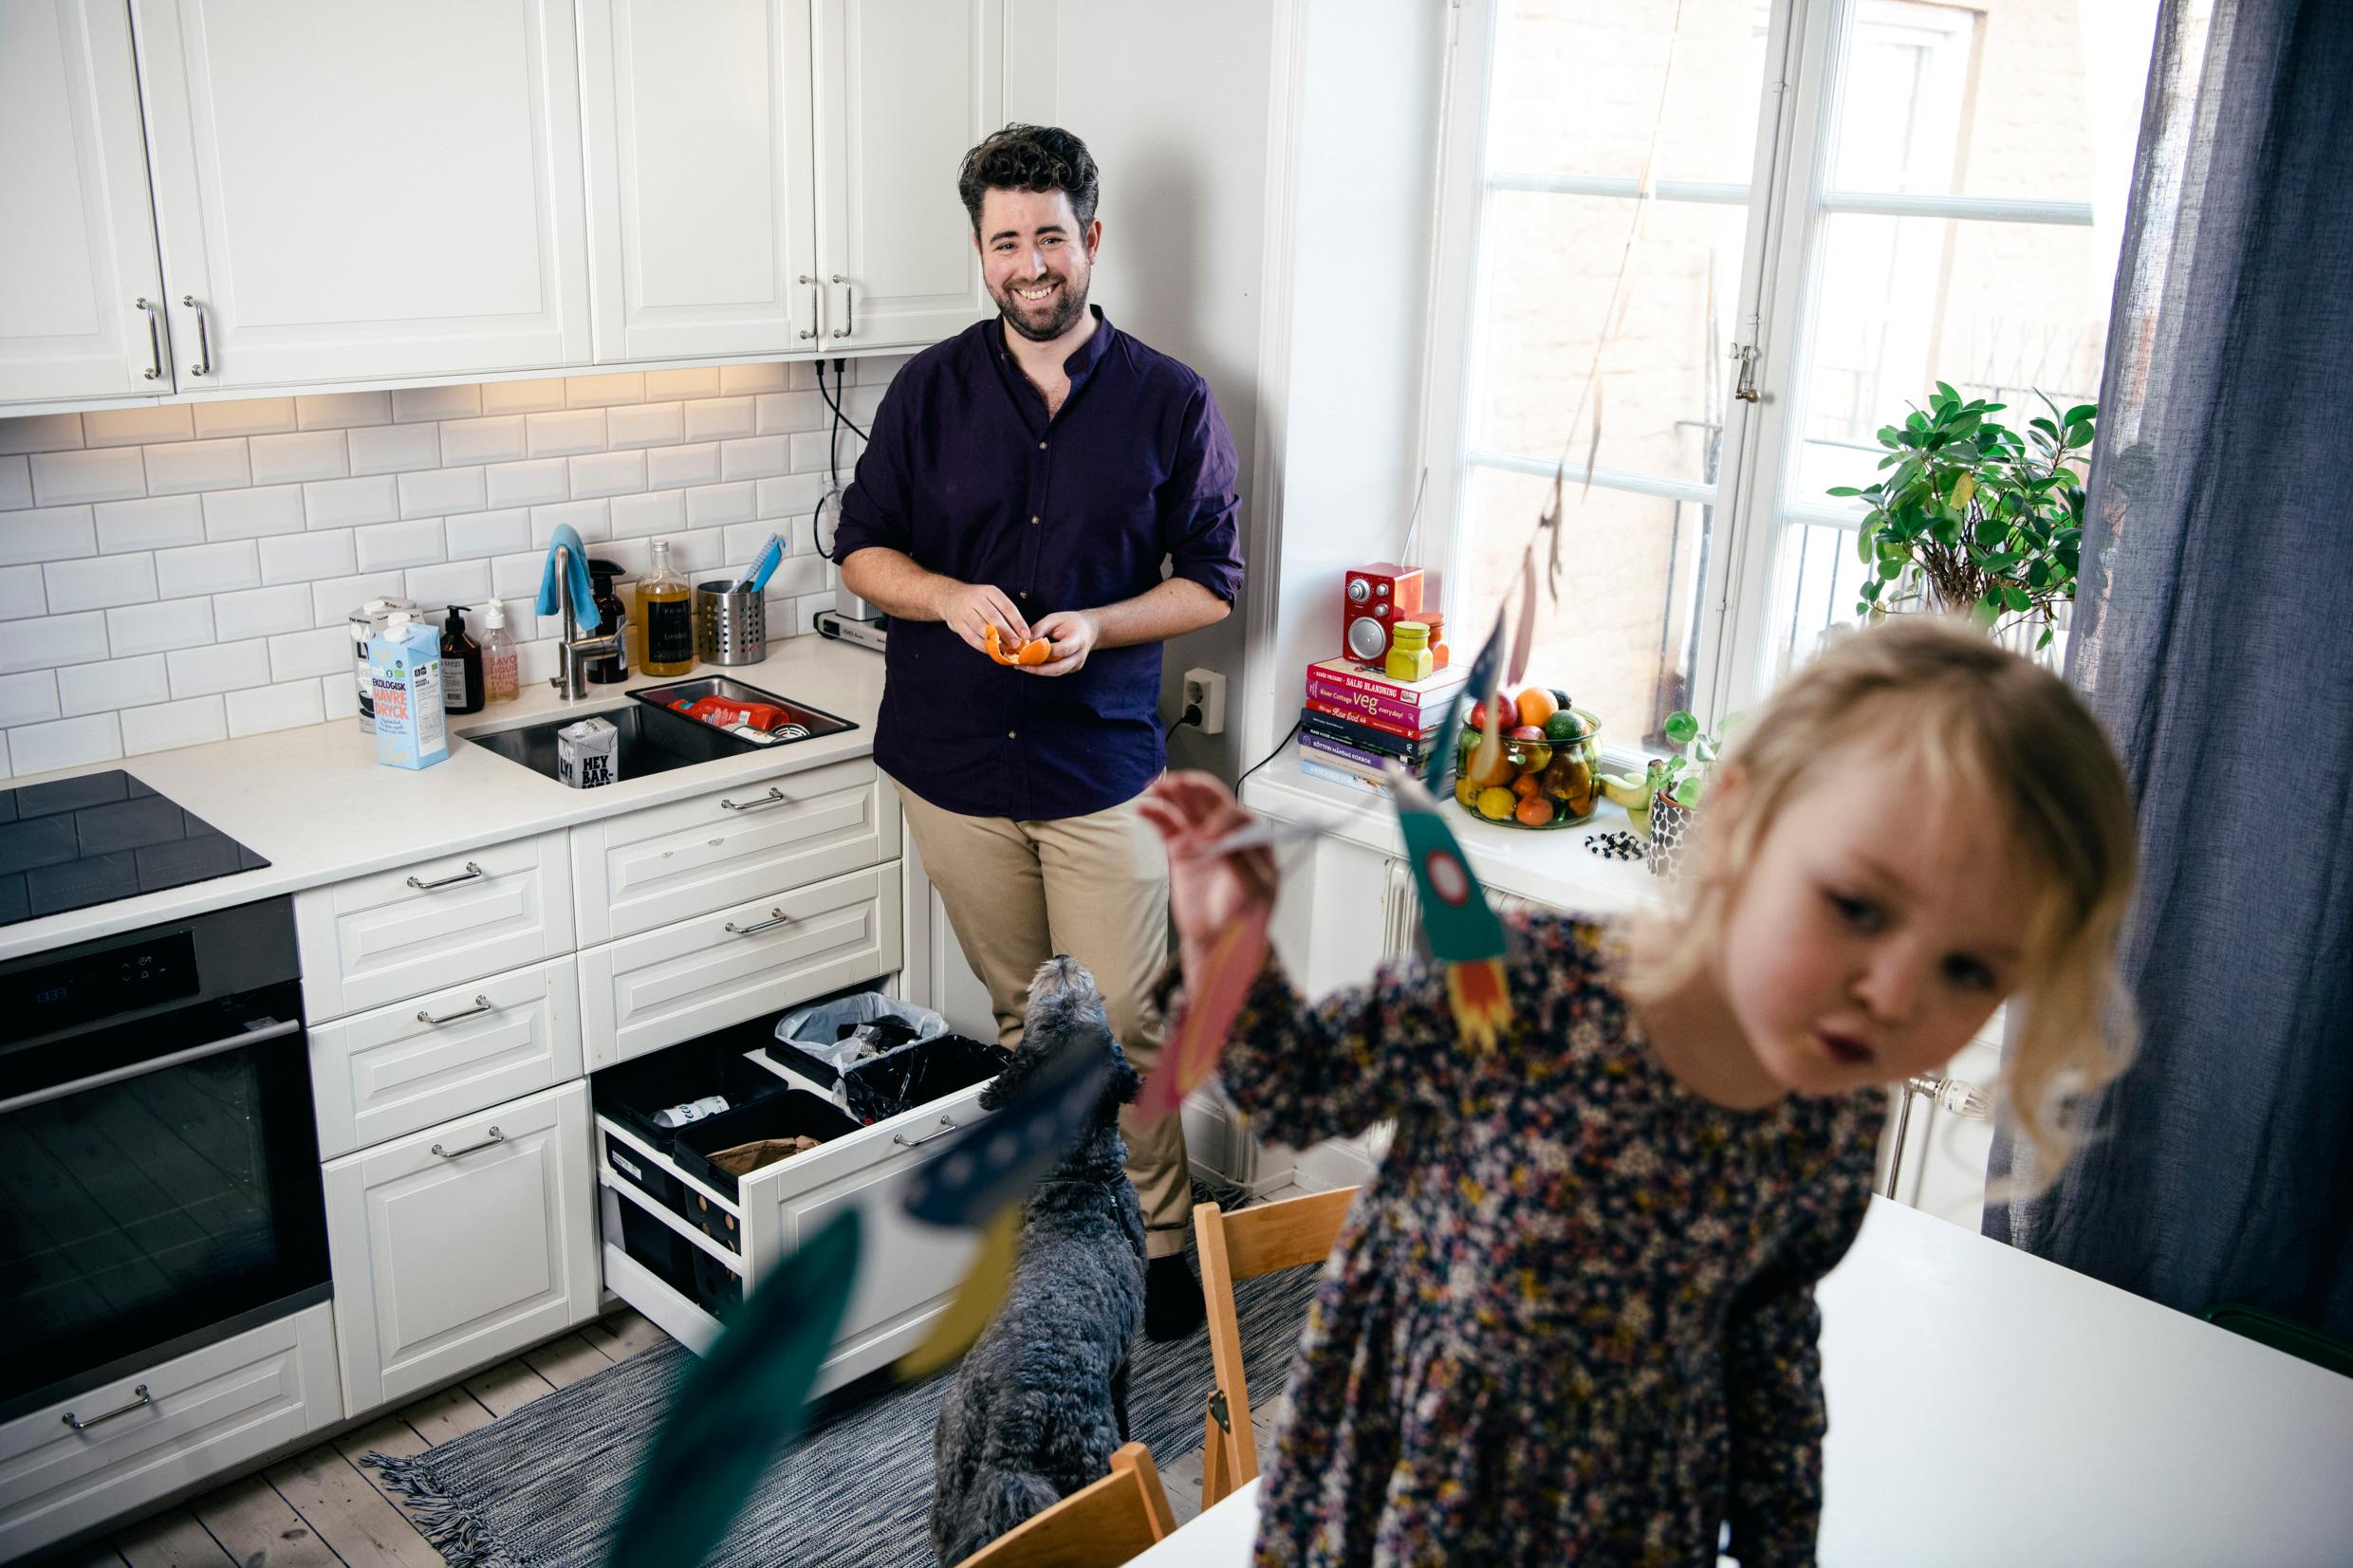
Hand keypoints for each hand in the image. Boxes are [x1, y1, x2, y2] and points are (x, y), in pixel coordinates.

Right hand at [933, 580, 1029, 655]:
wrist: (950, 598)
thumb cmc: (979, 601)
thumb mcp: (992, 599)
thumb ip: (1005, 614)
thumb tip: (1021, 634)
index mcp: (989, 591)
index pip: (1006, 607)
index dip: (1017, 622)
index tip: (1026, 634)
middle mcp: (976, 599)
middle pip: (993, 617)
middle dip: (1007, 632)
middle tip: (1017, 644)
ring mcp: (964, 611)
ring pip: (981, 628)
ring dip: (995, 641)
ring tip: (1005, 650)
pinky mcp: (957, 623)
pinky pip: (970, 637)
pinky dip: (982, 646)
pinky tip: (991, 651)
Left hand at [1023, 609, 1098, 675]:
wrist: (1089, 630)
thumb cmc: (1070, 622)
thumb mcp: (1054, 618)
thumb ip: (1040, 628)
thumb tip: (1025, 642)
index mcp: (1078, 639)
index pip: (1061, 650)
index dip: (1043, 652)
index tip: (1026, 651)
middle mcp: (1079, 655)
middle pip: (1058, 667)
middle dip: (1038, 669)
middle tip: (1020, 666)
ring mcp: (1077, 664)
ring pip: (1056, 672)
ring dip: (1038, 671)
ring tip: (1022, 666)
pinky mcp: (1072, 669)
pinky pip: (1056, 671)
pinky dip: (1043, 670)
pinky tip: (1031, 665)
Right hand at [1136, 771, 1278, 971]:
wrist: (1219, 939)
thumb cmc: (1246, 917)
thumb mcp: (1254, 892)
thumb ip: (1241, 864)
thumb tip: (1224, 842)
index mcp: (1253, 839)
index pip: (1237, 816)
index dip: (1220, 820)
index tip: (1205, 839)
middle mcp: (1227, 833)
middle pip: (1210, 802)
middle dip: (1193, 789)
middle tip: (1177, 784)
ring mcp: (1202, 839)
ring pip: (1186, 808)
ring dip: (1172, 794)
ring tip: (1156, 787)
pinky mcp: (1180, 850)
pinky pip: (1167, 825)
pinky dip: (1155, 814)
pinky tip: (1144, 807)